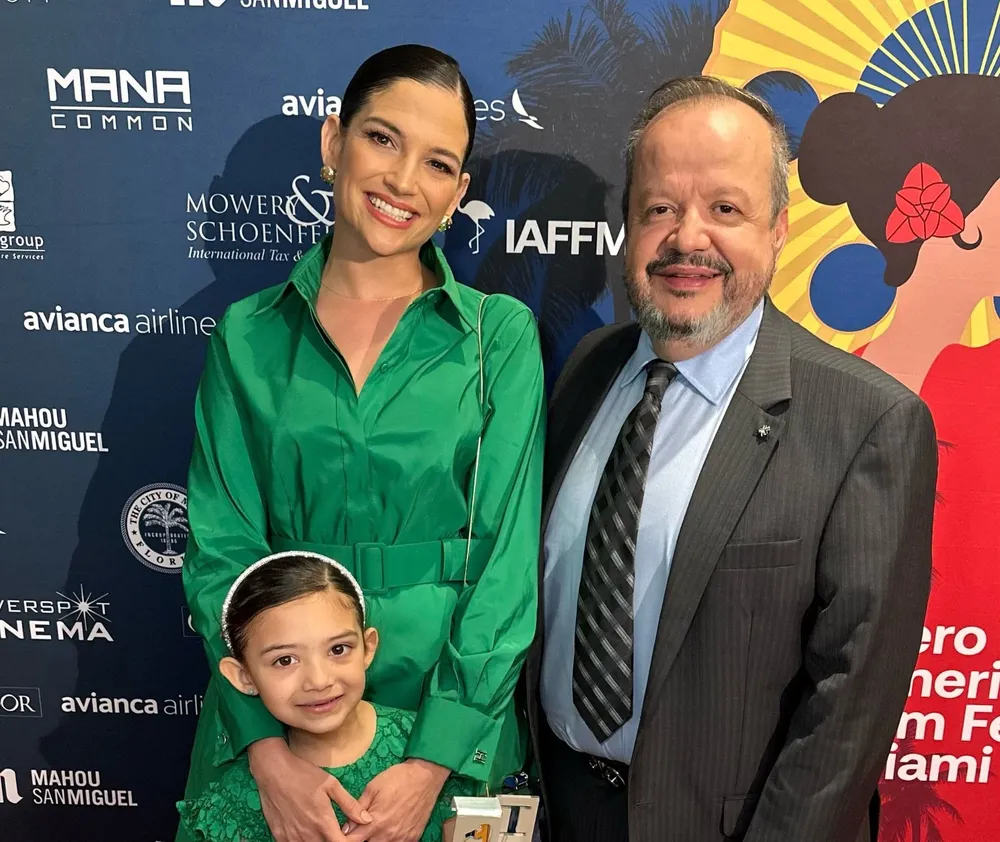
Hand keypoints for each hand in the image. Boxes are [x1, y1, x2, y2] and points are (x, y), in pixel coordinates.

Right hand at [249, 738, 372, 841]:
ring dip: (320, 841)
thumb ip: (349, 805)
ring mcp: (292, 838)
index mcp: (323, 823)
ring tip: (322, 828)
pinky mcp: (279, 837)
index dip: (350, 841)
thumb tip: (367, 819)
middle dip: (335, 841)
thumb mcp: (331, 785)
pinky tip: (307, 829)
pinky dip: (304, 841)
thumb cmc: (303, 775)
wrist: (273, 771)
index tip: (351, 834)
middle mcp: (308, 835)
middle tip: (337, 829)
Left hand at [343, 758, 449, 841]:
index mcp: (376, 822)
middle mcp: (388, 835)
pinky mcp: (413, 838)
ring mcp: (402, 839)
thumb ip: (358, 808)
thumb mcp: (373, 787)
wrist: (425, 777)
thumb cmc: (397, 778)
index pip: (353, 841)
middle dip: (363, 838)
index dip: (347, 837)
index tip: (346, 831)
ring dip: (376, 839)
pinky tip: (391, 829)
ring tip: (378, 827)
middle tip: (363, 827)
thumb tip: (346, 826)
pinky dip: (391, 840)